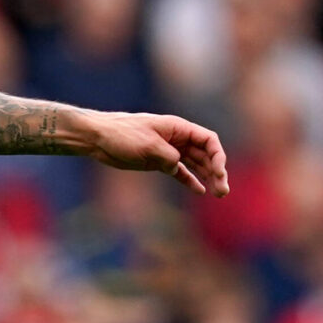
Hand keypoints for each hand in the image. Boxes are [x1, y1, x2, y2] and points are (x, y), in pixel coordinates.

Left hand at [73, 109, 229, 197]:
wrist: (98, 138)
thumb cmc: (122, 135)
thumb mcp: (148, 145)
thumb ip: (168, 156)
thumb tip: (177, 167)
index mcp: (178, 128)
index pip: (208, 140)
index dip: (217, 156)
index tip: (218, 172)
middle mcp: (177, 138)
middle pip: (205, 154)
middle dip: (216, 172)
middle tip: (223, 191)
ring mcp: (169, 151)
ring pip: (195, 165)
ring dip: (207, 178)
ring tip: (218, 194)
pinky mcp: (158, 162)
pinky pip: (180, 172)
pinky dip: (190, 180)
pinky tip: (200, 191)